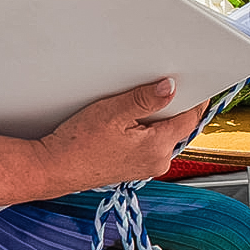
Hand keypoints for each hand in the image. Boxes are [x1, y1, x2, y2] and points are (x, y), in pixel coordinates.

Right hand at [0, 79, 206, 206]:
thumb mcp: (113, 112)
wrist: (54, 168)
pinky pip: (150, 142)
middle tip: (159, 86)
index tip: (195, 82)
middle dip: (172, 106)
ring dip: (156, 117)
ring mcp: (146, 166)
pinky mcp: (134, 166)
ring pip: (163, 133)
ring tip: (135, 104)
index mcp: (157, 148)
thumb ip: (145, 99)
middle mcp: (157, 161)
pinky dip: (145, 128)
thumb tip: (170, 87)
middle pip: (178, 125)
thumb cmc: (78, 145)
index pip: (190, 119)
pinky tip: (127, 120)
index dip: (194, 98)